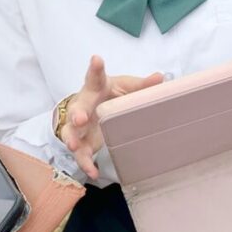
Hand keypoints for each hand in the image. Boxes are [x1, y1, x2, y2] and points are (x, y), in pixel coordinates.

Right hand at [60, 55, 165, 177]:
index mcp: (95, 88)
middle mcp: (82, 106)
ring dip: (72, 139)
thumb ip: (141, 85)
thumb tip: (161, 77)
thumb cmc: (109, 94)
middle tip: (80, 118)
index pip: (94, 77)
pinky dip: (85, 164)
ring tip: (74, 145)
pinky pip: (80, 154)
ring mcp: (78, 126)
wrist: (90, 109)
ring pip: (70, 132)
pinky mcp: (81, 142)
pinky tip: (93, 172)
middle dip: (76, 114)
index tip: (96, 59)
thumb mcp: (125, 87)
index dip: (95, 68)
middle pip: (76, 108)